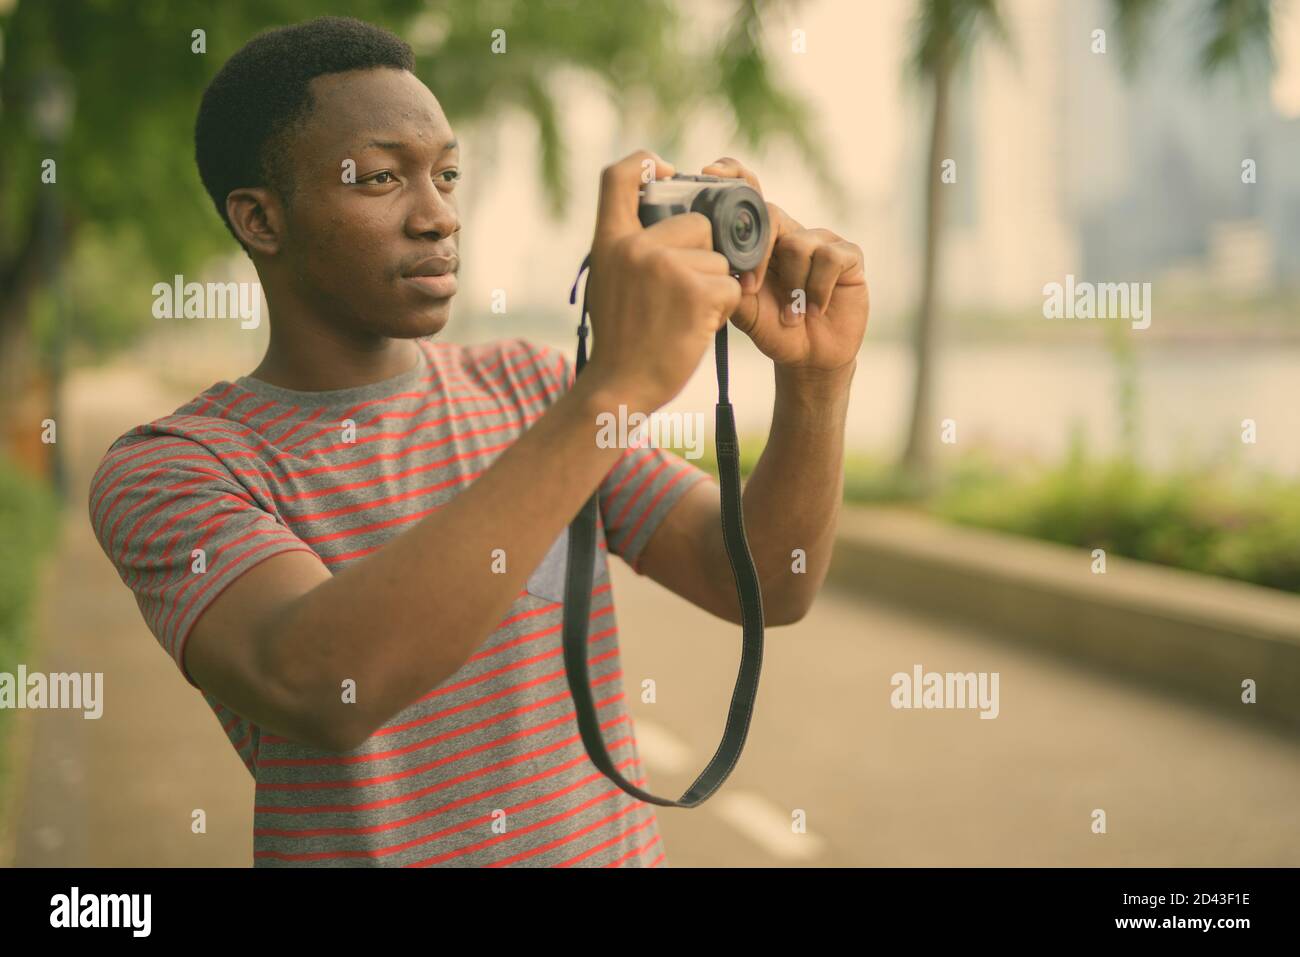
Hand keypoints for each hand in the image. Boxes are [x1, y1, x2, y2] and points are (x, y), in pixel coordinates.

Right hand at [583, 150, 742, 411]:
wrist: (619, 387)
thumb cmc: (620, 340)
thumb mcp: (608, 281)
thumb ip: (629, 246)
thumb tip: (663, 212)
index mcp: (610, 240)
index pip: (620, 174)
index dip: (648, 162)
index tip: (668, 173)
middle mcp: (635, 246)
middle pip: (697, 224)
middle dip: (704, 255)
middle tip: (681, 295)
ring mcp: (666, 267)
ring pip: (719, 260)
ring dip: (713, 288)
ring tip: (683, 317)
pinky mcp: (695, 292)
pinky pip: (729, 286)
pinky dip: (723, 309)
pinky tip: (696, 328)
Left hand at [702, 158, 867, 376]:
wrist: (810, 358)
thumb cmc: (775, 330)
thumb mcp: (745, 310)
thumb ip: (731, 282)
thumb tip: (716, 259)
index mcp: (762, 240)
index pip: (749, 195)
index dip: (733, 176)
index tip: (710, 173)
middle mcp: (791, 233)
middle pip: (770, 215)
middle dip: (758, 254)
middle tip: (752, 289)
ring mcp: (821, 241)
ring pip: (799, 244)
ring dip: (793, 286)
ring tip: (792, 316)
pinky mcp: (849, 255)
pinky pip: (830, 258)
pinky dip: (818, 289)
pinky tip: (815, 309)